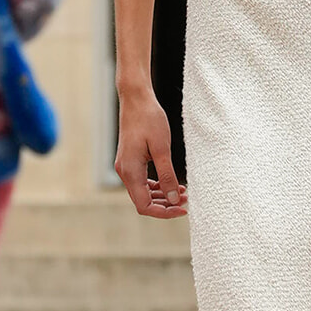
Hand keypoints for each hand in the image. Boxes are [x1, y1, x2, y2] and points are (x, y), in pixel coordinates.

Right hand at [114, 85, 187, 218]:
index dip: (164, 212)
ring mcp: (126, 166)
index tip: (183, 209)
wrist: (136, 99)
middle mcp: (124, 172)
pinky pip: (143, 181)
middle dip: (165, 205)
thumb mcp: (162, 149)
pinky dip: (157, 185)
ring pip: (143, 192)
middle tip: (186, 201)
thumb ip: (167, 176)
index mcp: (130, 171)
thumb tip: (174, 199)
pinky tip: (173, 183)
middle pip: (143, 202)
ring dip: (163, 196)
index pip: (144, 206)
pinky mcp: (130, 160)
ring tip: (183, 192)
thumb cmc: (149, 119)